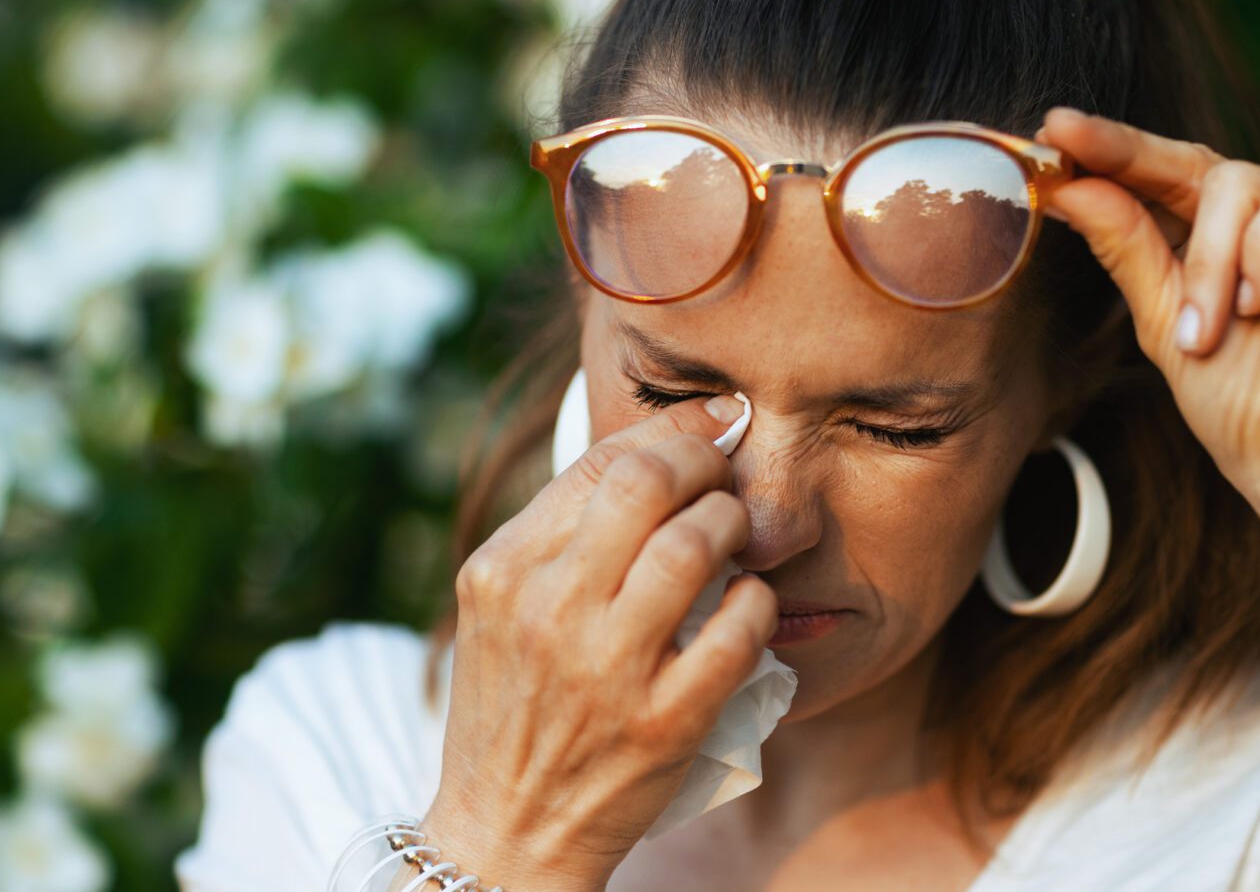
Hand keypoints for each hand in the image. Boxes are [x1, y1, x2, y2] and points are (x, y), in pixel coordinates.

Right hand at [420, 394, 773, 891]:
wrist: (506, 831)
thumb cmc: (516, 703)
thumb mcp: (505, 606)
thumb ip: (562, 531)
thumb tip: (659, 448)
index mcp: (503, 569)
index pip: (602, 462)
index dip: (673, 431)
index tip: (711, 428)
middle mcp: (549, 610)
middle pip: (649, 484)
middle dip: (706, 464)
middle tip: (725, 480)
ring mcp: (606, 669)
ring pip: (697, 546)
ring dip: (735, 525)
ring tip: (738, 536)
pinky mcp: (663, 723)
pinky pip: (737, 631)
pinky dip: (757, 605)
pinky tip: (747, 606)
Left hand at [1034, 107, 1259, 568]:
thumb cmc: (1242, 404)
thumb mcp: (1163, 319)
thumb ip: (1127, 246)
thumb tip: (1071, 185)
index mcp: (1225, 239)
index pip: (1163, 178)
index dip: (1109, 151)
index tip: (1050, 129)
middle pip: (1193, 161)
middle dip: (1125, 160)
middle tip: (1064, 145)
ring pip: (1237, 181)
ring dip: (1207, 263)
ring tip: (1205, 331)